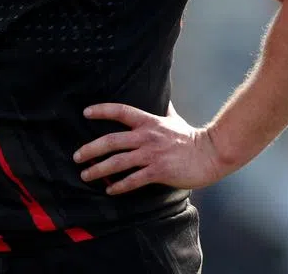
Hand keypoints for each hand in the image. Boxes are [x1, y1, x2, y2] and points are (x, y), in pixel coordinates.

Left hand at [73, 103, 226, 194]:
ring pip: (118, 162)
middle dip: (90, 149)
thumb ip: (164, 109)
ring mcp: (152, 154)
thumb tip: (162, 97)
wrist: (210, 153)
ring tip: (86, 175)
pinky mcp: (159, 171)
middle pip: (112, 140)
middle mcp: (147, 137)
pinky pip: (134, 179)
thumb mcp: (174, 119)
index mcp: (149, 122)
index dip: (102, 110)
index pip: (121, 111)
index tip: (86, 112)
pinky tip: (110, 190)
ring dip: (99, 170)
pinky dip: (119, 186)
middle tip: (77, 156)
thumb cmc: (191, 138)